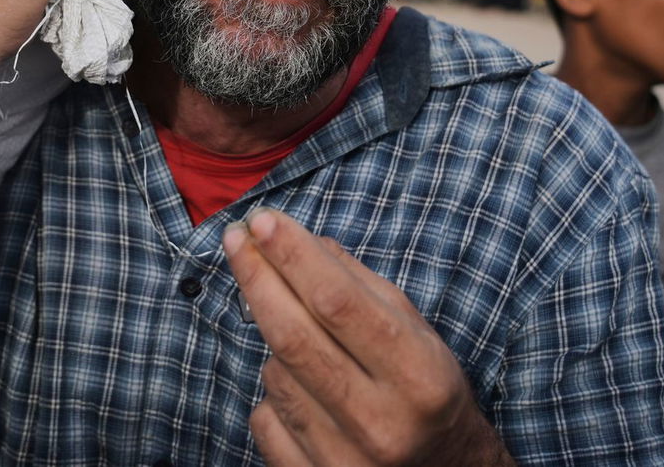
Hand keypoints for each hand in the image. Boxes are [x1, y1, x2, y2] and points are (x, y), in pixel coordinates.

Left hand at [224, 208, 511, 466]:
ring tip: (307, 340)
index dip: (293, 255)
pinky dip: (273, 394)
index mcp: (419, 377)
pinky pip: (264, 417)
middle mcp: (381, 424)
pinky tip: (303, 391)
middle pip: (293, 336)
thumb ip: (361, 286)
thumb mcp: (417, 334)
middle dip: (257, 277)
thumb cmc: (426, 392)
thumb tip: (300, 240)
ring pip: (275, 374)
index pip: (338, 302)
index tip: (262, 220)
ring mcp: (343, 461)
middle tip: (237, 239)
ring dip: (277, 342)